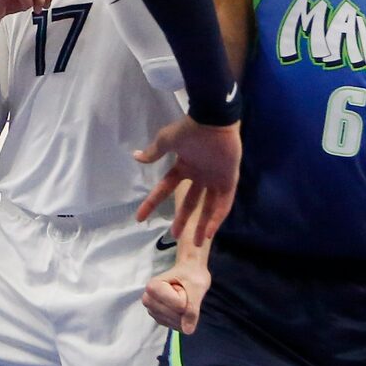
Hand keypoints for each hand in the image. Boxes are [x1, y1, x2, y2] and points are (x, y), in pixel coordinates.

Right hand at [136, 116, 239, 244]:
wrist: (214, 122)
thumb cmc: (190, 130)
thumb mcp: (167, 140)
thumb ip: (154, 152)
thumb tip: (136, 157)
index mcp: (183, 167)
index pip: (165, 188)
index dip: (153, 203)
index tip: (139, 217)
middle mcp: (199, 176)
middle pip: (189, 203)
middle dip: (182, 220)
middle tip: (174, 236)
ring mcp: (215, 179)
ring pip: (208, 207)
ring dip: (203, 224)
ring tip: (198, 243)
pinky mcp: (229, 181)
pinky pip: (223, 204)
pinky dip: (217, 218)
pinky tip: (210, 232)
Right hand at [142, 245, 211, 334]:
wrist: (188, 272)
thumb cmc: (191, 275)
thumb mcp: (197, 288)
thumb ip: (192, 309)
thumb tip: (188, 331)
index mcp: (152, 287)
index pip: (179, 305)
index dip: (187, 296)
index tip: (183, 285)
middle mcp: (148, 300)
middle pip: (176, 315)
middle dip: (186, 306)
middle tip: (183, 291)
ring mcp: (152, 311)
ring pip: (176, 322)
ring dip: (185, 313)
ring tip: (181, 297)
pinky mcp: (158, 318)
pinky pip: (176, 326)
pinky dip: (183, 319)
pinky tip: (180, 307)